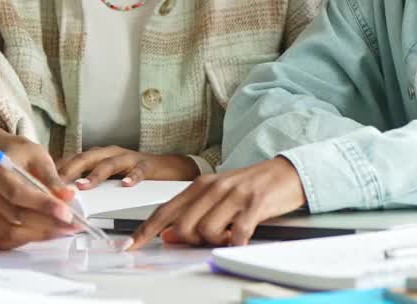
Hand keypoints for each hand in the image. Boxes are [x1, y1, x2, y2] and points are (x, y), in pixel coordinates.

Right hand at [0, 130, 81, 250]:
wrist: (5, 160)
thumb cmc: (23, 157)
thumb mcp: (40, 158)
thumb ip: (53, 179)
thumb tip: (67, 196)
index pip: (17, 193)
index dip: (43, 205)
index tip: (66, 213)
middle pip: (16, 216)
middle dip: (48, 223)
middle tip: (73, 224)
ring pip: (13, 232)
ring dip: (42, 234)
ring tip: (64, 229)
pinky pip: (7, 240)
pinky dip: (30, 239)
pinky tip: (47, 232)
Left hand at [57, 146, 198, 188]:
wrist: (168, 168)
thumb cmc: (133, 173)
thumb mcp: (107, 176)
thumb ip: (86, 181)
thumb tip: (59, 195)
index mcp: (98, 156)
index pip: (72, 160)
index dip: (56, 170)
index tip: (40, 183)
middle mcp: (110, 153)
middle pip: (86, 158)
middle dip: (69, 170)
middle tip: (54, 184)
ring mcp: (129, 158)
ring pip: (109, 163)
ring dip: (95, 175)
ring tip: (83, 186)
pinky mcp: (148, 165)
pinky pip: (139, 169)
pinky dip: (133, 176)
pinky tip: (126, 184)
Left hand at [127, 157, 306, 249]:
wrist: (286, 172)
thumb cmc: (250, 186)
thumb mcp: (217, 196)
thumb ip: (192, 213)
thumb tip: (169, 235)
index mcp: (200, 185)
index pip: (165, 210)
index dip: (146, 230)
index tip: (131, 244)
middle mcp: (214, 188)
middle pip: (184, 226)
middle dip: (191, 240)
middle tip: (209, 238)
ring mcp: (234, 195)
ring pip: (206, 231)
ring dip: (216, 241)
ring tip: (229, 234)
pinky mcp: (254, 204)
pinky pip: (236, 234)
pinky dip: (236, 242)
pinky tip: (240, 238)